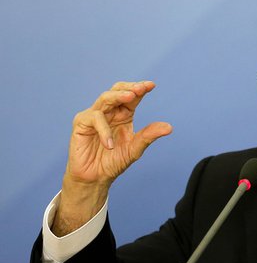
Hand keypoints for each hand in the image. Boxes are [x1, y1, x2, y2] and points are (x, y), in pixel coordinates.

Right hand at [53, 81, 171, 235]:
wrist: (96, 177)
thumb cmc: (114, 161)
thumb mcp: (135, 149)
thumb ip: (149, 136)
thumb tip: (169, 127)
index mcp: (124, 114)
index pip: (132, 97)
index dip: (140, 89)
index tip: (151, 85)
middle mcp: (109, 112)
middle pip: (117, 90)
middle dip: (129, 87)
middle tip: (140, 88)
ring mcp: (94, 116)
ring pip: (105, 98)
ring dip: (118, 96)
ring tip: (130, 97)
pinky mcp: (81, 123)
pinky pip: (94, 118)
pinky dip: (104, 130)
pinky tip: (110, 144)